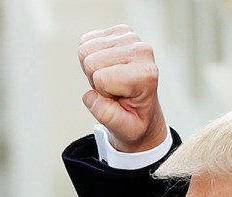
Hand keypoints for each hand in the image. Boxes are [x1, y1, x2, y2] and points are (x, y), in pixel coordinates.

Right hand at [78, 25, 166, 151]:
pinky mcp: (120, 31)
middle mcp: (142, 51)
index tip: (118, 98)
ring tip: (111, 79)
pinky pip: (86, 41)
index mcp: (146, 75)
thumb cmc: (135, 119)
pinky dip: (92, 56)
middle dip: (95, 79)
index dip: (102, 93)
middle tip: (113, 89)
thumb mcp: (124, 129)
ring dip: (93, 68)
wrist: (143, 108)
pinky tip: (108, 67)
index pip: (101, 78)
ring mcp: (131, 37)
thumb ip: (106, 115)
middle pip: (90, 61)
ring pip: (85, 49)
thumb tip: (91, 95)